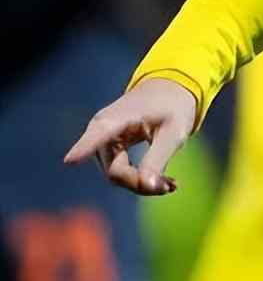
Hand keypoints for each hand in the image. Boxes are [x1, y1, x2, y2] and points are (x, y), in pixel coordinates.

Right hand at [63, 78, 196, 195]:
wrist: (168, 93)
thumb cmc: (172, 108)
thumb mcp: (174, 132)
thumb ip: (158, 158)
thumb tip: (146, 186)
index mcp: (118, 117)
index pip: (100, 134)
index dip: (85, 147)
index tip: (70, 160)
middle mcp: (101, 130)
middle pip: (114, 171)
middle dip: (140, 183)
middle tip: (170, 186)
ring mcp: (101, 142)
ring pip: (116, 176)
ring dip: (142, 183)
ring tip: (171, 184)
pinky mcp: (107, 150)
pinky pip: (119, 173)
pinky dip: (140, 179)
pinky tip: (167, 184)